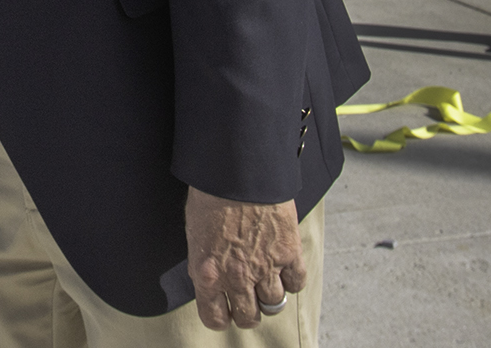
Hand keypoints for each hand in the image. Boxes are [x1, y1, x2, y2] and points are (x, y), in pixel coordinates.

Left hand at [185, 188, 302, 330]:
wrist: (236, 171)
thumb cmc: (209, 195)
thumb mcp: (194, 233)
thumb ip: (202, 262)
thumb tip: (210, 280)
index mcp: (208, 274)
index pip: (214, 318)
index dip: (220, 317)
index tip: (224, 312)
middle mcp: (237, 278)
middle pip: (248, 317)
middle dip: (247, 312)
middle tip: (248, 301)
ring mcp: (265, 268)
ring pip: (273, 305)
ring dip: (270, 296)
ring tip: (266, 283)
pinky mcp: (289, 253)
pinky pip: (297, 283)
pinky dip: (292, 280)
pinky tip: (285, 269)